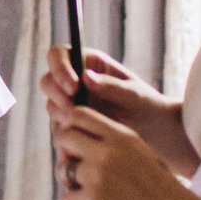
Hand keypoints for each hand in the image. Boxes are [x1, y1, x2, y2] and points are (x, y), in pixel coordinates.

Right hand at [42, 45, 169, 132]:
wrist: (152, 132)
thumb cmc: (146, 105)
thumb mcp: (134, 94)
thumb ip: (111, 85)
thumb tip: (86, 77)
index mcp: (87, 62)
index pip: (58, 55)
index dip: (59, 68)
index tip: (73, 87)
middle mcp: (74, 80)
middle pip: (48, 80)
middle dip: (57, 95)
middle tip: (73, 109)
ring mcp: (70, 103)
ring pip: (51, 105)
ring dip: (61, 115)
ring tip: (80, 126)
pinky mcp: (71, 124)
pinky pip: (58, 128)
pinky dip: (65, 136)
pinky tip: (76, 144)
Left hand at [52, 103, 200, 199]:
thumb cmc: (162, 195)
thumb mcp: (141, 156)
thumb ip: (112, 145)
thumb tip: (70, 141)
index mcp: (122, 135)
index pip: (78, 113)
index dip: (70, 128)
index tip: (77, 148)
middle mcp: (108, 150)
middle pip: (63, 137)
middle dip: (66, 156)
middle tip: (81, 176)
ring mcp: (99, 174)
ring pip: (62, 171)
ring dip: (73, 187)